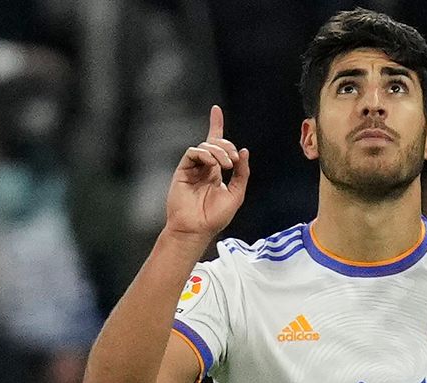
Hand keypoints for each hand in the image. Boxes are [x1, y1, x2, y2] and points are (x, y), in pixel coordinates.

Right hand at [165, 105, 249, 240]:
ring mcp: (192, 168)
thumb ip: (242, 173)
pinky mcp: (182, 170)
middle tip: (233, 161)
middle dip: (226, 146)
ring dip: (219, 151)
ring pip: (205, 146)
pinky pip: (193, 152)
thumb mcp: (236, 194)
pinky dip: (205, 154)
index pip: (217, 145)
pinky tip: (212, 164)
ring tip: (226, 165)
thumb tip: (244, 152)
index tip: (216, 109)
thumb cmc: (215, 216)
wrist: (196, 228)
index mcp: (216, 172)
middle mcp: (204, 167)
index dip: (216, 125)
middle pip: (215, 143)